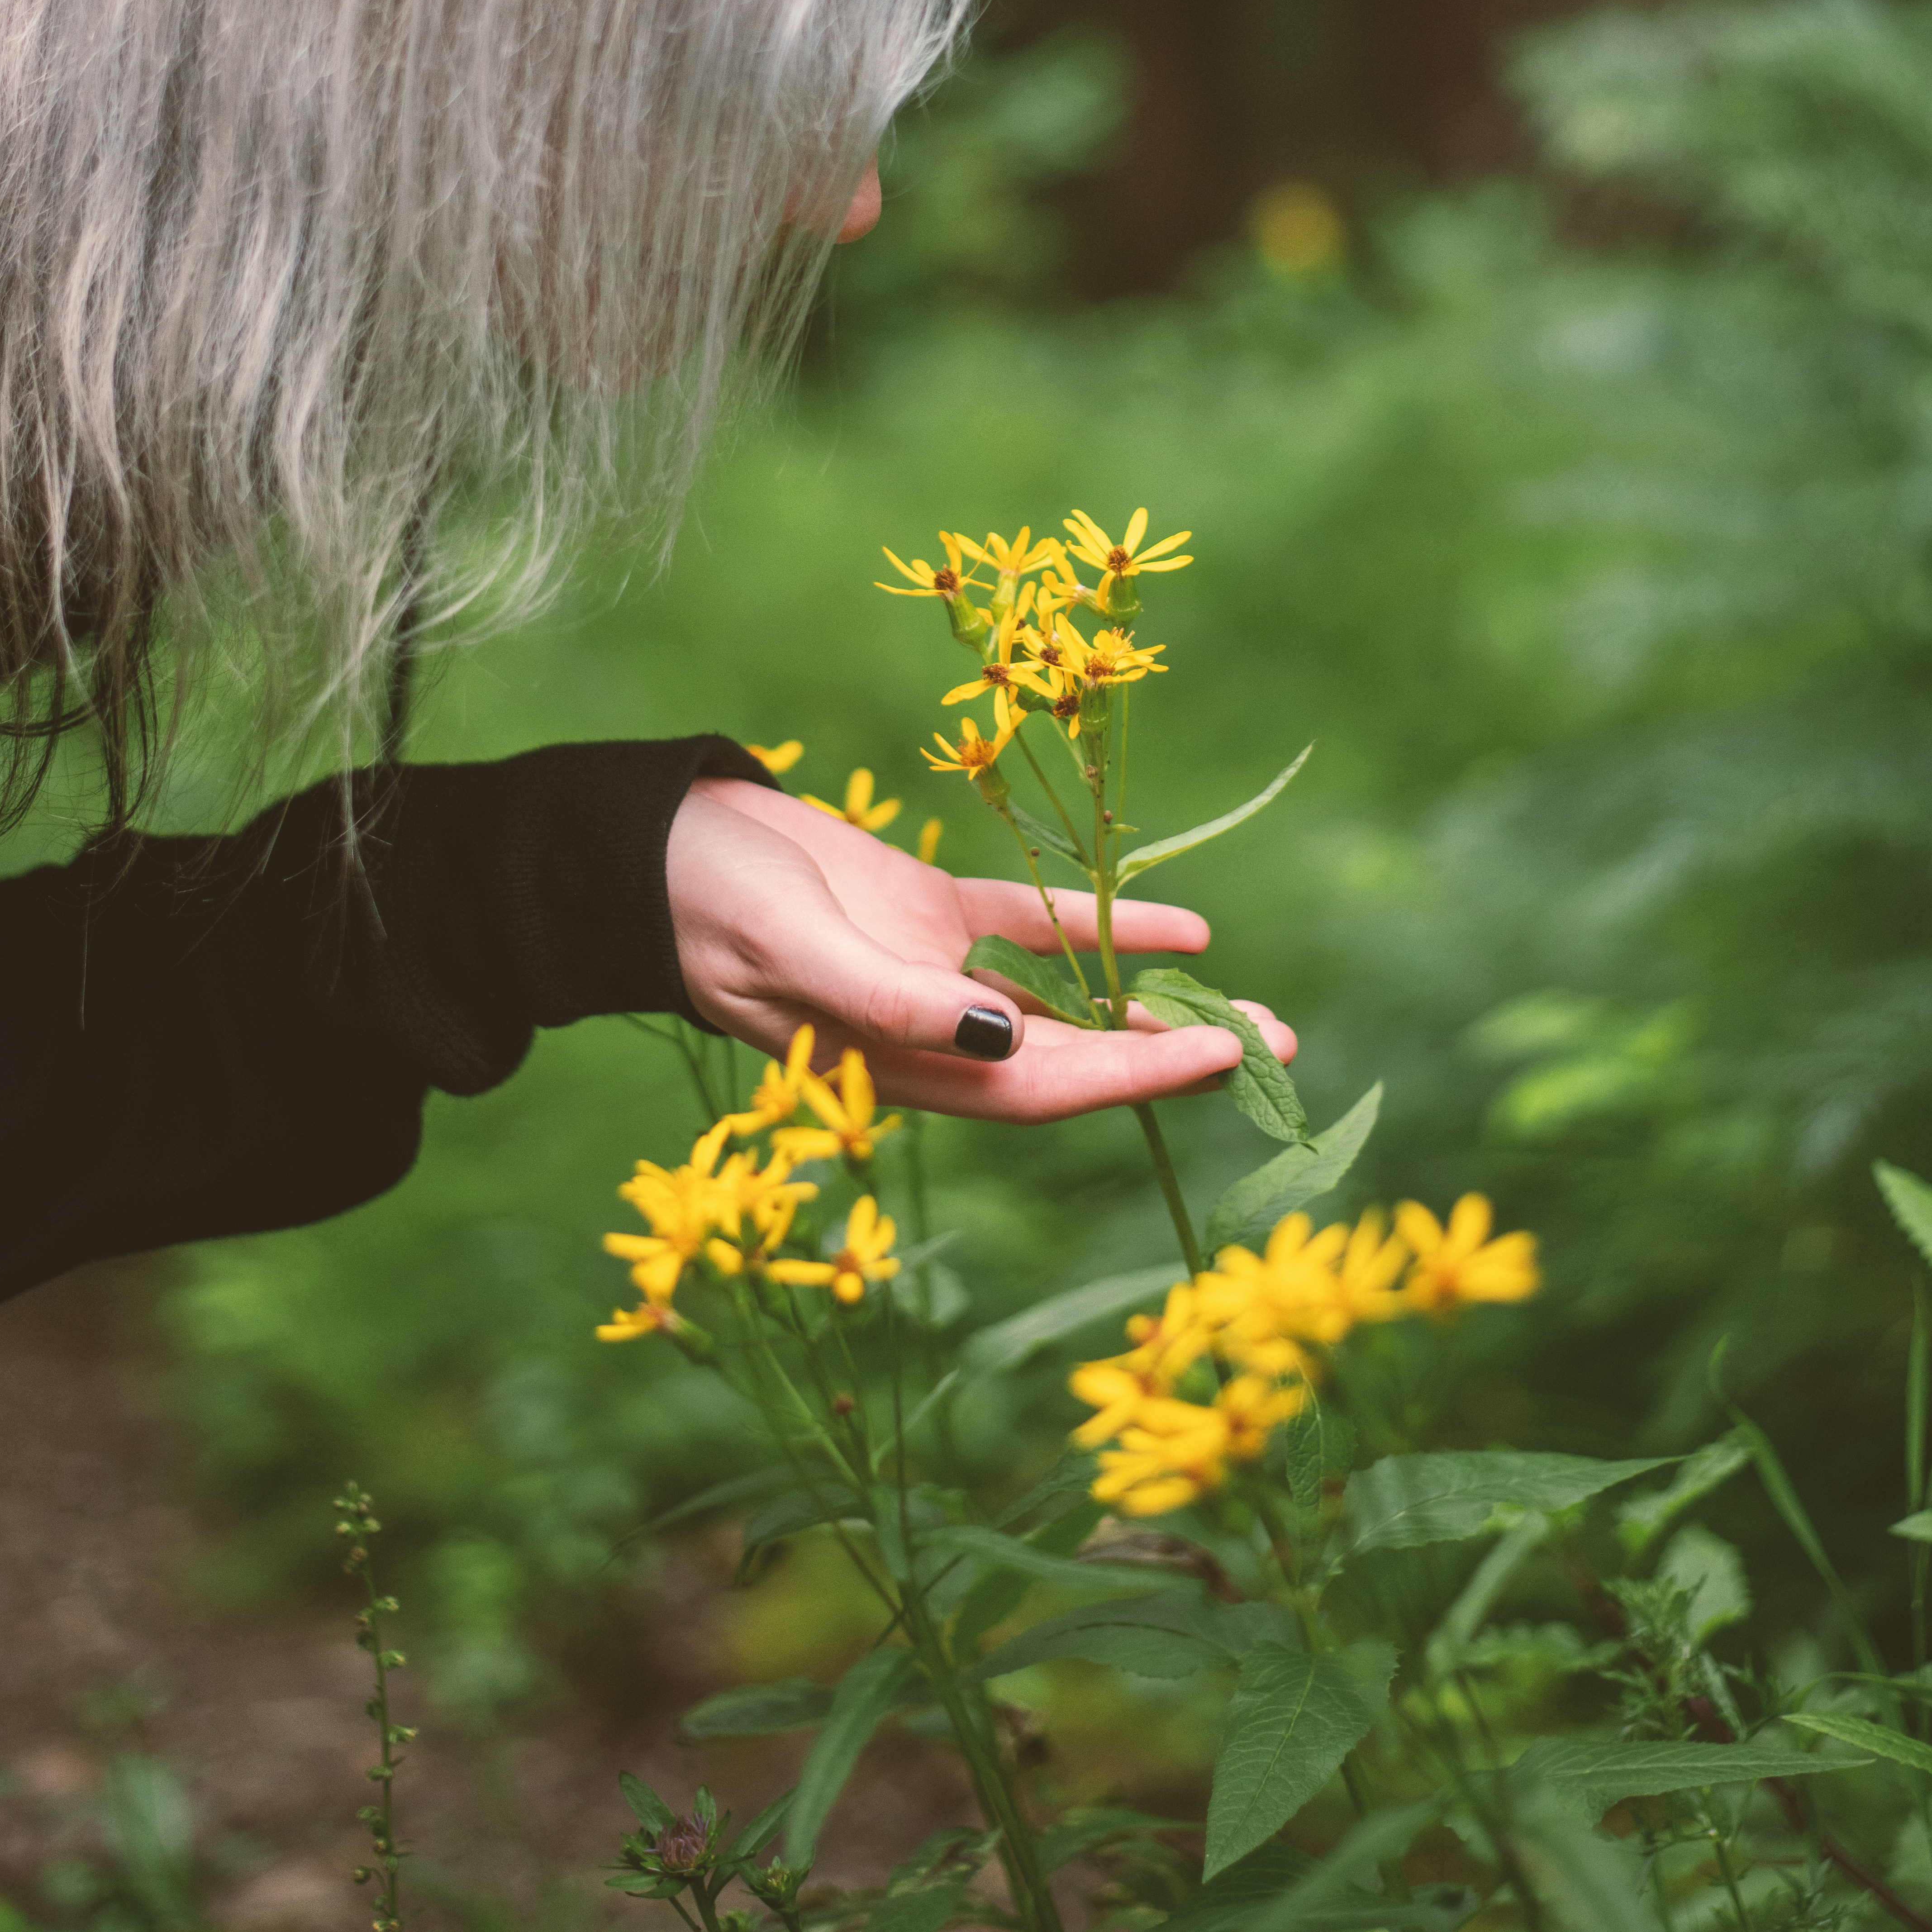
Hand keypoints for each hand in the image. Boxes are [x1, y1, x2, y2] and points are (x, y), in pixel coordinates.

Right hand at [664, 776, 1297, 1122]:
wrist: (647, 849)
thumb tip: (996, 1035)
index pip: (1042, 1081)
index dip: (1136, 1074)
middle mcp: (933, 1029)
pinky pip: (1036, 928)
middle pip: (1076, 1055)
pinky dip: (1108, 929)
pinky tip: (1187, 928)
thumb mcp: (795, 947)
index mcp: (900, 1059)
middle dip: (1175, 1055)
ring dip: (1157, 1003)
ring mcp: (935, 971)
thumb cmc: (704, 903)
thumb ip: (890, 997)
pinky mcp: (926, 912)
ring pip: (1069, 999)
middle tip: (1283, 1050)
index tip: (1225, 1056)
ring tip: (1254, 1009)